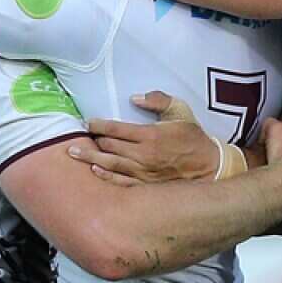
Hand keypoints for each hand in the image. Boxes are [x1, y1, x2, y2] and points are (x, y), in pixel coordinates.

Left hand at [67, 91, 218, 185]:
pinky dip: (106, 176)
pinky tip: (94, 171)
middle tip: (79, 137)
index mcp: (150, 135)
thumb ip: (158, 100)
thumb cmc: (193, 137)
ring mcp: (143, 172)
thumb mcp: (180, 110)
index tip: (88, 123)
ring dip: (90, 158)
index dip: (98, 125)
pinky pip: (121, 182)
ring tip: (72, 154)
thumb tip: (134, 98)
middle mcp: (143, 155)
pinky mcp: (145, 185)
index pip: (116, 129)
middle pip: (108, 147)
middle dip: (92, 141)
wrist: (209, 165)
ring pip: (110, 165)